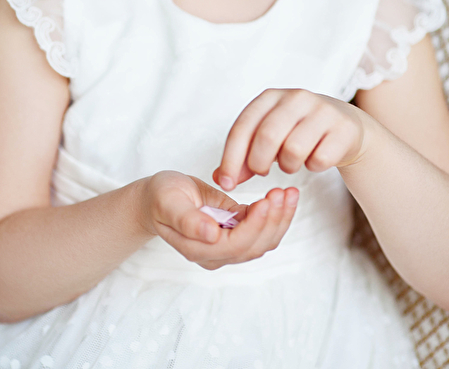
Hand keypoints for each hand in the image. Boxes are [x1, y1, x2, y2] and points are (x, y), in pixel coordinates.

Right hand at [138, 170, 298, 269]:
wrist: (158, 198)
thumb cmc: (161, 197)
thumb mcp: (169, 201)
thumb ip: (187, 220)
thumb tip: (211, 235)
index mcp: (198, 248)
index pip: (236, 244)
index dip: (255, 225)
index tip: (267, 200)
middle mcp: (215, 255)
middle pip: (254, 247)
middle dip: (273, 220)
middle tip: (284, 192)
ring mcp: (226, 248)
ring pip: (263, 242)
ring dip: (280, 219)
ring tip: (289, 194)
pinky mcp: (235, 235)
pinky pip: (262, 232)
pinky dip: (276, 216)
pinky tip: (283, 198)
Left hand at [212, 88, 366, 190]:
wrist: (345, 126)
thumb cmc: (298, 132)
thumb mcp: (269, 137)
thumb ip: (244, 156)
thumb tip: (221, 178)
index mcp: (270, 97)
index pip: (242, 127)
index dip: (231, 158)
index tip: (227, 182)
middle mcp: (296, 98)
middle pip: (267, 137)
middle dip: (258, 163)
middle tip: (261, 172)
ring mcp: (322, 111)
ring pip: (293, 150)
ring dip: (288, 166)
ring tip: (291, 162)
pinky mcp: (342, 128)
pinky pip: (319, 159)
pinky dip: (313, 167)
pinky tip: (314, 159)